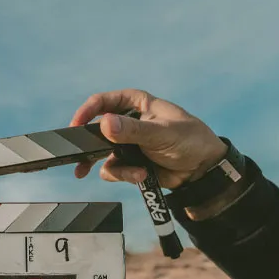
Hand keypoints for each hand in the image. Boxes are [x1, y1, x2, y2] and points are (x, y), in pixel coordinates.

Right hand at [70, 89, 227, 188]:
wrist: (202, 170)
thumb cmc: (190, 140)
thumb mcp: (162, 133)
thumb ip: (133, 130)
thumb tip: (105, 124)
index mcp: (136, 104)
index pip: (104, 102)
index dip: (87, 112)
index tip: (76, 126)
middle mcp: (128, 122)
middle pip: (96, 130)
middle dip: (89, 145)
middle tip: (78, 156)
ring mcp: (126, 144)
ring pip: (101, 155)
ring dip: (113, 166)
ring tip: (131, 173)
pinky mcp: (129, 163)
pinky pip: (113, 170)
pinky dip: (124, 175)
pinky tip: (141, 175)